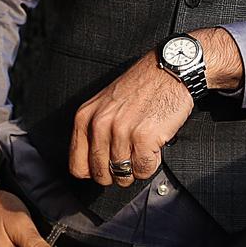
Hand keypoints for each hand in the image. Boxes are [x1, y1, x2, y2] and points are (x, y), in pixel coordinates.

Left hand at [69, 52, 193, 187]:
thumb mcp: (104, 104)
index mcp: (85, 117)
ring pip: (123, 175)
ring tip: (143, 148)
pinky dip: (152, 164)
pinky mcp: (143, 137)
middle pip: (100, 174)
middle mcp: (99, 124)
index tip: (106, 168)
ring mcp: (120, 131)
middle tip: (129, 158)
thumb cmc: (140, 86)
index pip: (78, 166)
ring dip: (136, 168)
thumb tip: (92, 164)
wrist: (168, 70)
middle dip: (117, 173)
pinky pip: (143, 169)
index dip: (94, 172)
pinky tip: (154, 146)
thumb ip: (94, 131)